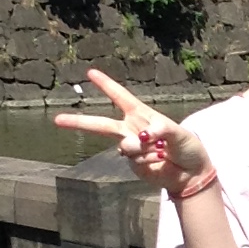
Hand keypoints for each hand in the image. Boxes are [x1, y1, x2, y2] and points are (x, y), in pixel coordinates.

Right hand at [53, 67, 207, 190]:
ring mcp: (131, 148)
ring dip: (141, 149)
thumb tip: (142, 136)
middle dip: (79, 122)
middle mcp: (132, 129)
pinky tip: (159, 162)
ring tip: (161, 152)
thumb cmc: (187, 147)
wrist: (191, 174)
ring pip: (124, 146)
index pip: (121, 97)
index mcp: (142, 115)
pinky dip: (148, 160)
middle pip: (101, 125)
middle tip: (57, 120)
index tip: (90, 73)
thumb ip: (161, 130)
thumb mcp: (179, 133)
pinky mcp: (133, 165)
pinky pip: (134, 160)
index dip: (106, 85)